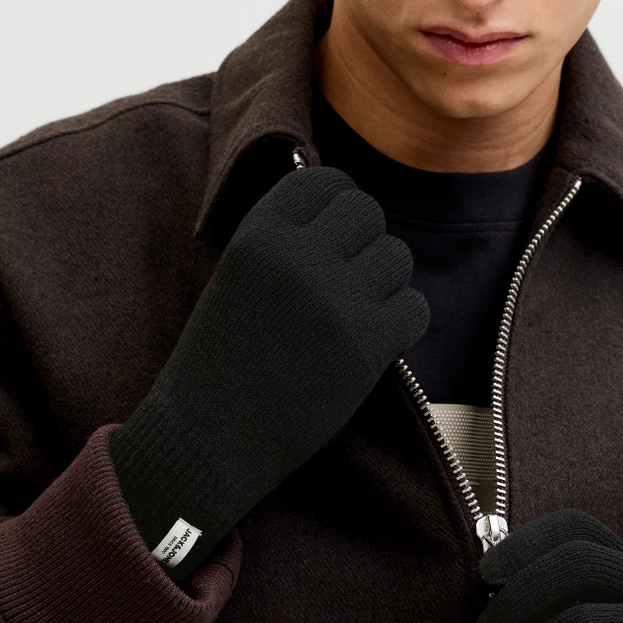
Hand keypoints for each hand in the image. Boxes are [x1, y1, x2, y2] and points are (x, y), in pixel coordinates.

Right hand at [111, 166, 428, 576]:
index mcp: (257, 235)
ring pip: (397, 257)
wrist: (207, 440)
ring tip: (357, 312)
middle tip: (349, 277)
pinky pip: (415, 308)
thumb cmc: (218, 362)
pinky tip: (375, 340)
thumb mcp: (235, 279)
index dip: (337, 203)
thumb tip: (339, 205)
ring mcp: (336, 301)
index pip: (323, 182)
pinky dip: (402, 323)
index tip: (336, 230)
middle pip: (367, 213)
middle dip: (364, 241)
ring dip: (385, 282)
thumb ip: (281, 240)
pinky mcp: (367, 348)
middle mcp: (298, 258)